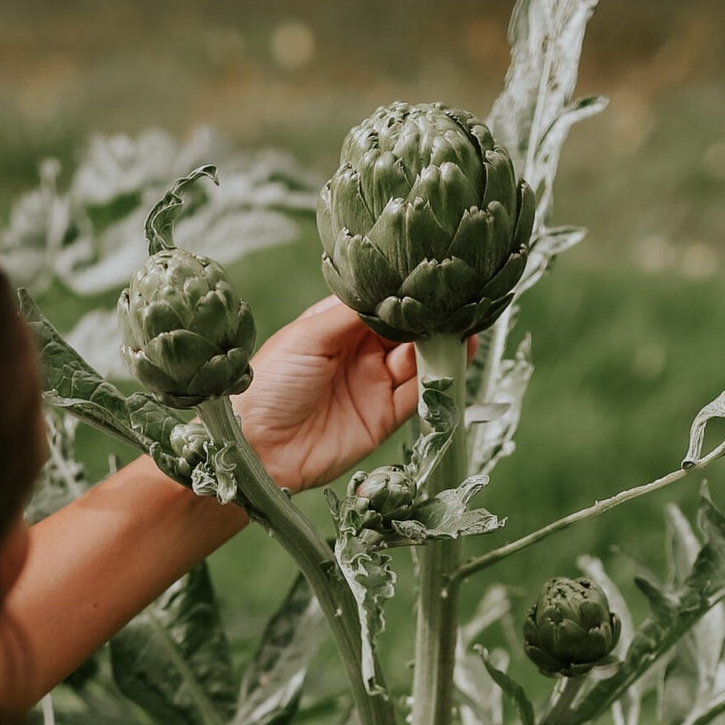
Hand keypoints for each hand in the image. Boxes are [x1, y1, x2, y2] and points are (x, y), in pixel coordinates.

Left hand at [236, 297, 470, 492]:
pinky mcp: (382, 418)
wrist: (259, 447)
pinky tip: (456, 363)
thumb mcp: (310, 335)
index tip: (433, 277)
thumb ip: (353, 313)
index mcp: (338, 325)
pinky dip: (437, 383)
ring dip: (440, 349)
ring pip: (416, 363)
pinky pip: (416, 398)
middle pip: (405, 332)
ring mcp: (372, 385)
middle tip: (458, 303)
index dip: (405, 293)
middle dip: (430, 320)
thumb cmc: (271, 382)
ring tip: (465, 329)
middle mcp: (359, 352)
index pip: (381, 303)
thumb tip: (391, 288)